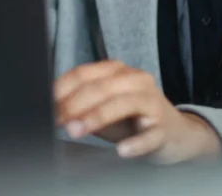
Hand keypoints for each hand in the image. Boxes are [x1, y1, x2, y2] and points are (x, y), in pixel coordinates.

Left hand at [54, 60, 221, 163]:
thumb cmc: (132, 119)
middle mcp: (135, 80)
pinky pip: (149, 135)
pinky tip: (121, 150)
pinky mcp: (164, 127)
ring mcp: (152, 102)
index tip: (46, 105)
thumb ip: (80, 106)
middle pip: (100, 88)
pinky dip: (134, 143)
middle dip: (74, 105)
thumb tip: (51, 109)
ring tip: (76, 131)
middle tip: (57, 121)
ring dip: (96, 118)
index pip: (84, 74)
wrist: (175, 134)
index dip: (62, 90)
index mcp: (116, 71)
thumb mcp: (103, 108)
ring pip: (122, 105)